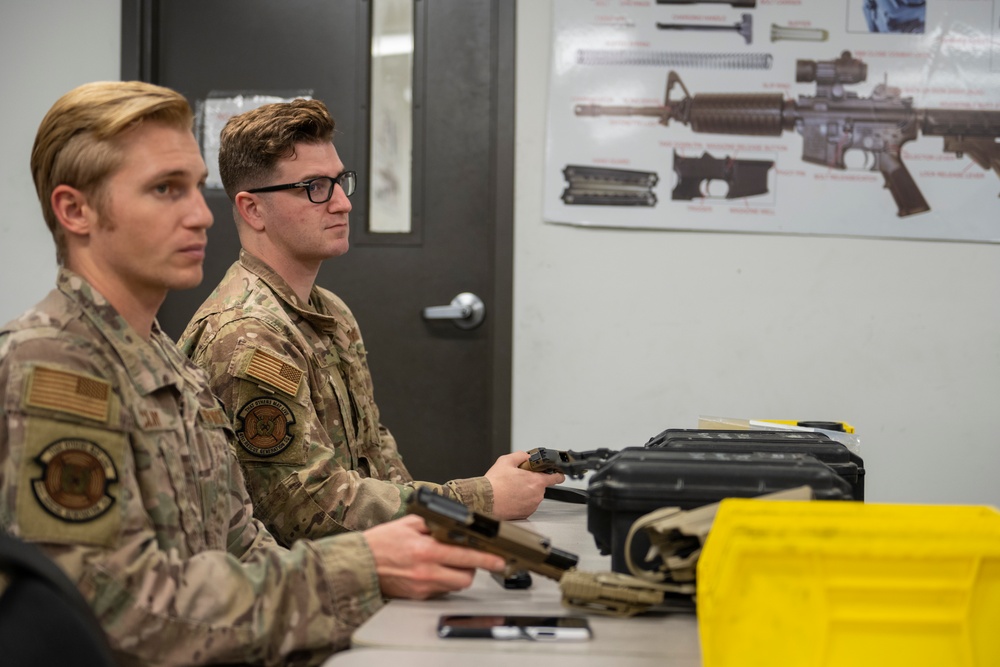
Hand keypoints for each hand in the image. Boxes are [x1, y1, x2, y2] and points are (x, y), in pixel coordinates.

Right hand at [364, 515, 505, 598]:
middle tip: (475, 559)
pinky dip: (444, 581)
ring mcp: (423, 586)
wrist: (360, 563)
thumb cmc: (382, 542)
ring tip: (452, 563)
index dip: (486, 558)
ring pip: (456, 585)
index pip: (465, 555)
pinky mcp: (418, 596)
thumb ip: (434, 522)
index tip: (499, 560)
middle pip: (466, 577)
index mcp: (426, 550)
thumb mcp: (409, 523)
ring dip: (460, 575)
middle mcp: (426, 571)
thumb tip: (458, 522)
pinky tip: (436, 570)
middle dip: (474, 568)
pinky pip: (441, 590)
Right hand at [485, 451, 564, 519]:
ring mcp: (532, 506)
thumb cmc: (494, 484)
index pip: (556, 477)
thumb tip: (526, 456)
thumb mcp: (506, 461)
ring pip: (533, 495)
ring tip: (511, 489)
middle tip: (518, 479)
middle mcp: (537, 495)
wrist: (484, 500)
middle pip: (540, 486)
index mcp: (536, 481)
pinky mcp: (525, 514)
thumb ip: (521, 456)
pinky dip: (521, 501)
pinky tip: (511, 498)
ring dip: (526, 492)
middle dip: (532, 482)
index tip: (558, 474)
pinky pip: (527, 505)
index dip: (557, 474)